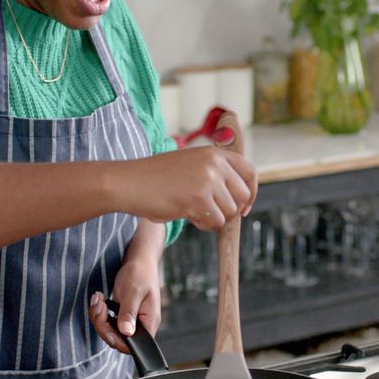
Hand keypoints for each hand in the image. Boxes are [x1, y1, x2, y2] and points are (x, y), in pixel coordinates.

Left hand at [88, 255, 160, 353]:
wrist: (139, 260)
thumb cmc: (140, 273)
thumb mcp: (133, 292)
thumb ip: (129, 313)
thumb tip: (126, 332)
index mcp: (149, 322)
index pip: (133, 345)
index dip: (116, 340)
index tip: (105, 324)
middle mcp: (140, 325)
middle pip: (117, 340)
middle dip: (103, 325)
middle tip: (100, 305)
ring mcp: (131, 321)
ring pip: (109, 331)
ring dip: (99, 317)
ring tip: (99, 299)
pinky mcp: (122, 315)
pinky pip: (107, 322)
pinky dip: (99, 312)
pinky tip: (100, 299)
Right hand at [117, 140, 257, 230]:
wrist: (128, 182)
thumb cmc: (155, 178)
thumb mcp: (189, 164)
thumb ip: (213, 174)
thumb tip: (239, 200)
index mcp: (214, 153)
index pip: (249, 172)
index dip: (250, 193)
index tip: (244, 208)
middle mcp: (214, 164)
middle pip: (243, 196)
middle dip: (230, 210)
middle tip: (211, 213)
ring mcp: (207, 181)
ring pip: (229, 212)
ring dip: (213, 218)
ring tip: (192, 211)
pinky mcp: (198, 199)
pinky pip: (215, 222)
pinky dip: (203, 225)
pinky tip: (187, 215)